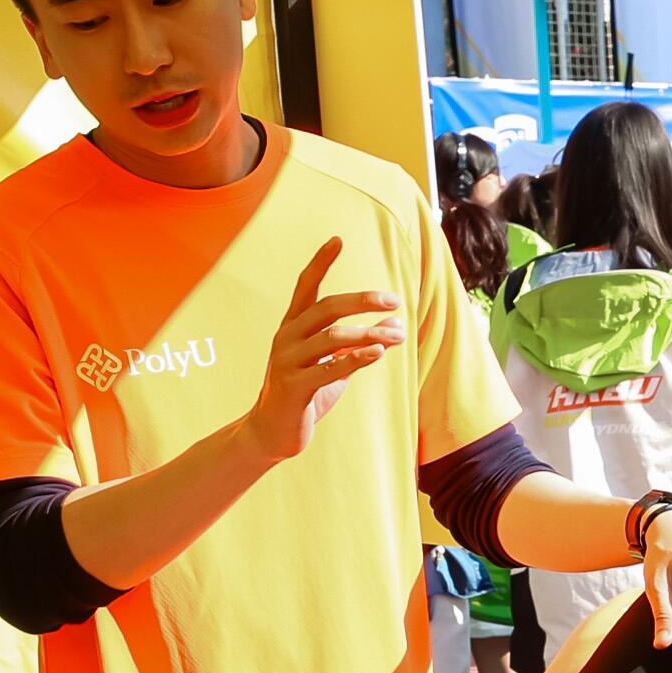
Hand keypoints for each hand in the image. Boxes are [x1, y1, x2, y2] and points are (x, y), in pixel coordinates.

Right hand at [243, 237, 402, 463]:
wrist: (272, 433)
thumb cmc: (304, 394)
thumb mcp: (331, 365)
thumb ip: (356, 346)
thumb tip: (394, 328)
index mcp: (292, 327)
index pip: (306, 287)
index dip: (320, 263)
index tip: (337, 239)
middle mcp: (286, 338)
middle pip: (326, 308)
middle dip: (362, 301)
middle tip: (394, 300)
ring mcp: (287, 362)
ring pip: (332, 338)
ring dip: (370, 334)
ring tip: (398, 335)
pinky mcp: (294, 387)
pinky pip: (328, 368)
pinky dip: (356, 358)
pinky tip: (378, 351)